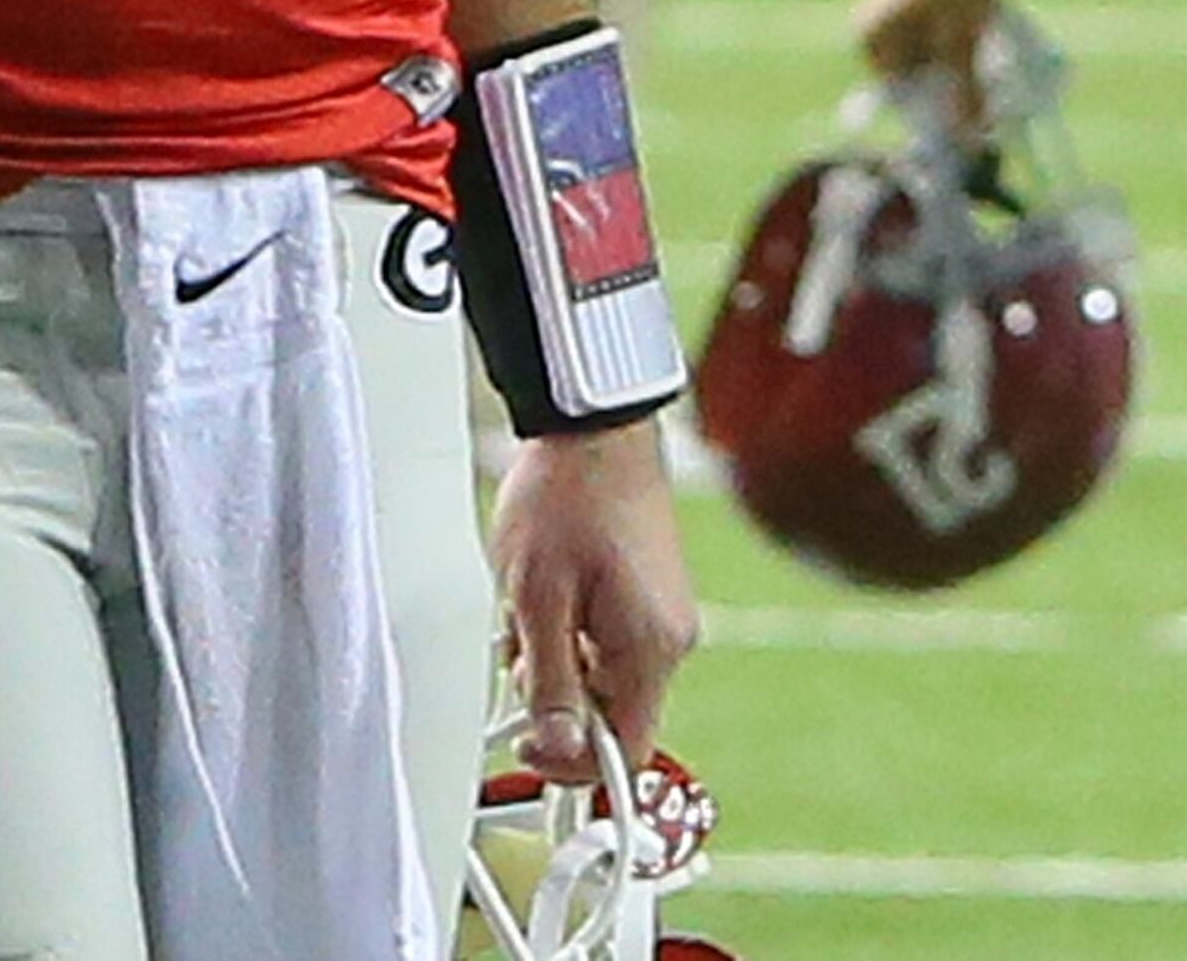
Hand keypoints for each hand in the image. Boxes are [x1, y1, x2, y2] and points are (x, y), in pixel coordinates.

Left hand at [488, 415, 697, 776]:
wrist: (595, 424)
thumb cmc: (567, 497)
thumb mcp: (537, 599)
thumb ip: (549, 683)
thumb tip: (559, 748)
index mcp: (650, 648)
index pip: (625, 752)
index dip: (571, 763)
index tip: (527, 740)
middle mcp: (670, 637)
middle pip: (611, 713)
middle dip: (555, 694)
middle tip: (517, 649)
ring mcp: (663, 611)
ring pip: (603, 673)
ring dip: (558, 656)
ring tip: (528, 604)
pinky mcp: (651, 589)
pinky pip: (608, 638)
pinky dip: (572, 628)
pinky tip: (547, 591)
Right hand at [853, 0, 1009, 126]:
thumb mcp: (963, 42)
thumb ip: (964, 93)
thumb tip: (969, 138)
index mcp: (870, 39)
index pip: (903, 97)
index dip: (939, 114)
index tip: (973, 127)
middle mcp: (873, 27)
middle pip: (918, 78)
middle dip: (953, 89)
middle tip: (990, 100)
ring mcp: (893, 10)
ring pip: (933, 57)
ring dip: (961, 67)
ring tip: (992, 68)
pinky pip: (937, 35)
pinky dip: (961, 43)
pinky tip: (986, 41)